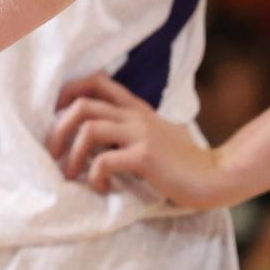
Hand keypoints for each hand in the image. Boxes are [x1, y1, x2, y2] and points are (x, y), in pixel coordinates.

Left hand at [46, 73, 235, 208]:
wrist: (216, 177)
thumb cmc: (183, 163)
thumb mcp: (155, 135)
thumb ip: (129, 129)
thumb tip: (92, 136)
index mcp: (137, 108)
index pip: (97, 81)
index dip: (69, 92)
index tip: (56, 114)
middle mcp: (136, 116)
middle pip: (83, 103)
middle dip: (59, 128)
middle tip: (54, 153)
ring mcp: (141, 134)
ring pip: (89, 128)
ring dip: (72, 153)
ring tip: (71, 175)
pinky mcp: (145, 157)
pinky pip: (104, 160)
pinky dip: (94, 176)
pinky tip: (102, 188)